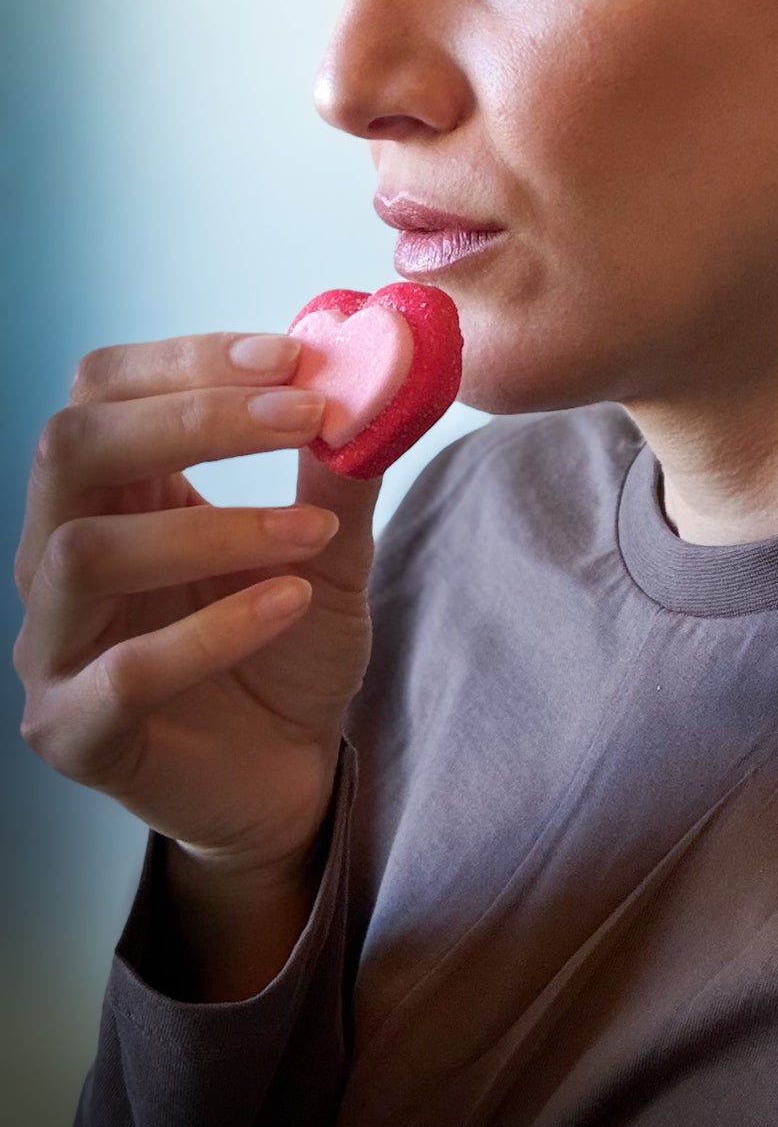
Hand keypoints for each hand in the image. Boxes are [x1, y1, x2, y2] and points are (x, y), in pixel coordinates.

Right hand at [12, 331, 382, 877]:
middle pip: (70, 446)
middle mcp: (60, 556)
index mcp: (109, 493)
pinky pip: (122, 674)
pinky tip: (288, 606)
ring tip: (311, 532)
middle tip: (304, 414)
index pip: (104, 389)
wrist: (289, 770)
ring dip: (214, 528)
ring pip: (84, 553)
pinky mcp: (73, 732)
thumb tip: (374, 372)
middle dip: (194, 419)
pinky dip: (215, 631)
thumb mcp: (329, 545)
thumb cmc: (286, 645)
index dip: (190, 360)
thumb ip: (336, 466)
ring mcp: (54, 646)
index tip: (295, 356)